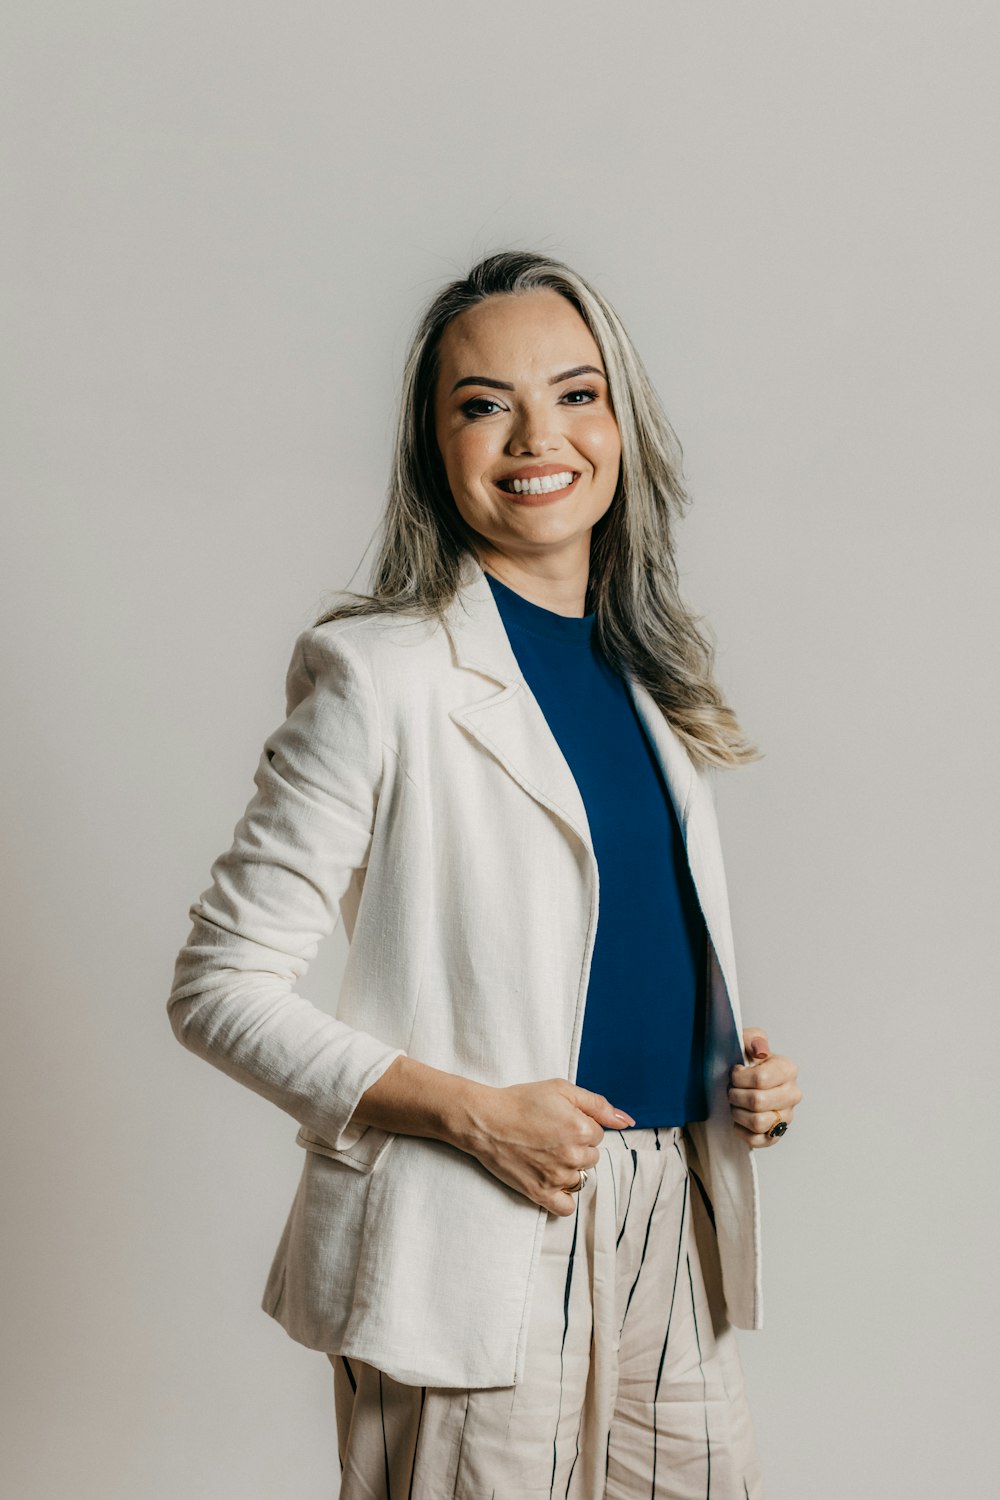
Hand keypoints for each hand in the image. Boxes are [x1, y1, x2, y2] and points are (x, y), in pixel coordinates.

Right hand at [462, 1079, 635, 1215]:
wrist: (485, 1120)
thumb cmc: (522, 1101)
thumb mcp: (562, 1090)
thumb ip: (598, 1104)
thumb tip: (627, 1121)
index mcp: (583, 1129)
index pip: (598, 1134)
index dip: (580, 1125)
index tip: (559, 1121)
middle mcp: (574, 1156)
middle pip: (591, 1157)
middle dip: (576, 1147)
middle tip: (550, 1136)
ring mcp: (557, 1177)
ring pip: (580, 1178)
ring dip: (569, 1168)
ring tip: (546, 1154)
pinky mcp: (540, 1194)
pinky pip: (566, 1207)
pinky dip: (563, 1196)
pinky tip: (552, 1181)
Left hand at [728, 1029, 801, 1148]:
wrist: (744, 1080)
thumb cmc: (746, 1060)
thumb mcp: (747, 1041)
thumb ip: (753, 1039)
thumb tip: (760, 1051)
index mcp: (788, 1069)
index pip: (760, 1079)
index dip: (739, 1077)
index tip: (734, 1072)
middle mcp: (792, 1094)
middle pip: (758, 1102)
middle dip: (736, 1095)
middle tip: (731, 1090)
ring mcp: (786, 1116)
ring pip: (758, 1123)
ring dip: (738, 1113)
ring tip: (735, 1104)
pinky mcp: (777, 1134)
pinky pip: (757, 1140)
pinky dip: (742, 1130)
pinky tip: (738, 1119)